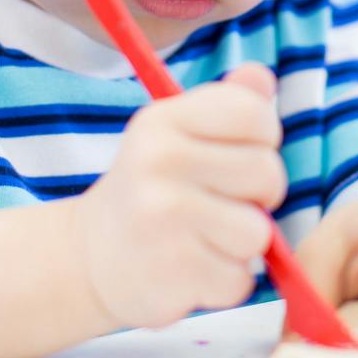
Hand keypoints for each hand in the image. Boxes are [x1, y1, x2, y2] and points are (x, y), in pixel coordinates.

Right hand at [73, 63, 285, 328]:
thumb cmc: (153, 188)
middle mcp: (158, 161)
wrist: (91, 256)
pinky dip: (226, 282)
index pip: (254, 114)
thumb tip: (260, 75)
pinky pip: (241, 280)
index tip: (239, 154)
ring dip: (242, 244)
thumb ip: (229, 103)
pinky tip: (194, 268)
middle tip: (224, 202)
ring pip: (258, 233)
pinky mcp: (170, 273)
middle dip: (260, 195)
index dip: (263, 139)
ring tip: (207, 237)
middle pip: (266, 173)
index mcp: (163, 121)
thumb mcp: (178, 134)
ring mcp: (161, 217)